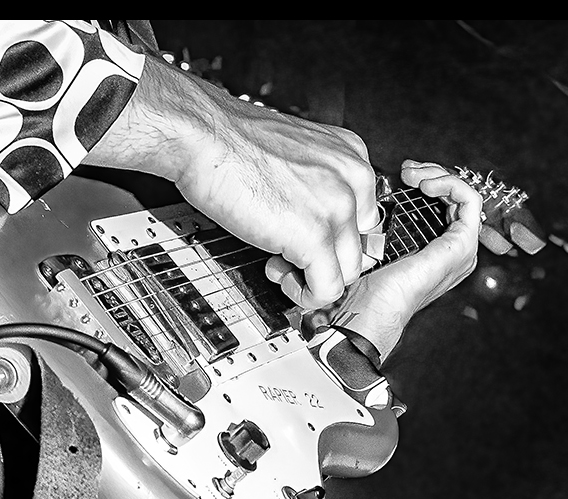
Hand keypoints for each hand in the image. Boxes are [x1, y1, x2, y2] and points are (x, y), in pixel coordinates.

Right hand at [86, 60, 378, 308]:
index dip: (332, 239)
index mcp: (353, 157)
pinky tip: (282, 277)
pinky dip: (306, 295)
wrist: (203, 134)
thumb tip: (319, 226)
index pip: (364, 220)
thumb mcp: (296, 158)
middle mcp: (353, 180)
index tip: (306, 242)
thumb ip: (319, 187)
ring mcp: (337, 209)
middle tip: (286, 255)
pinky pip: (327, 289)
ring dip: (312, 279)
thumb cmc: (234, 144)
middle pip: (358, 248)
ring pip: (347, 273)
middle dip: (322, 261)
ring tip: (278, 264)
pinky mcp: (315, 237)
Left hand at [275, 161, 480, 359]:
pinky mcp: (461, 244)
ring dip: (440, 175)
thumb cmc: (366, 288)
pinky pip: (470, 201)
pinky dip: (449, 184)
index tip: (402, 175)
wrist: (370, 311)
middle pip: (455, 196)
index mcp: (438, 248)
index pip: (445, 202)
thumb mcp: (373, 244)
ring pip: (465, 194)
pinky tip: (424, 184)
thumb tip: (360, 197)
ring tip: (414, 175)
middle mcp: (454, 247)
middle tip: (408, 171)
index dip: (427, 180)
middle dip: (432, 173)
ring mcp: (461, 247)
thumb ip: (377, 224)